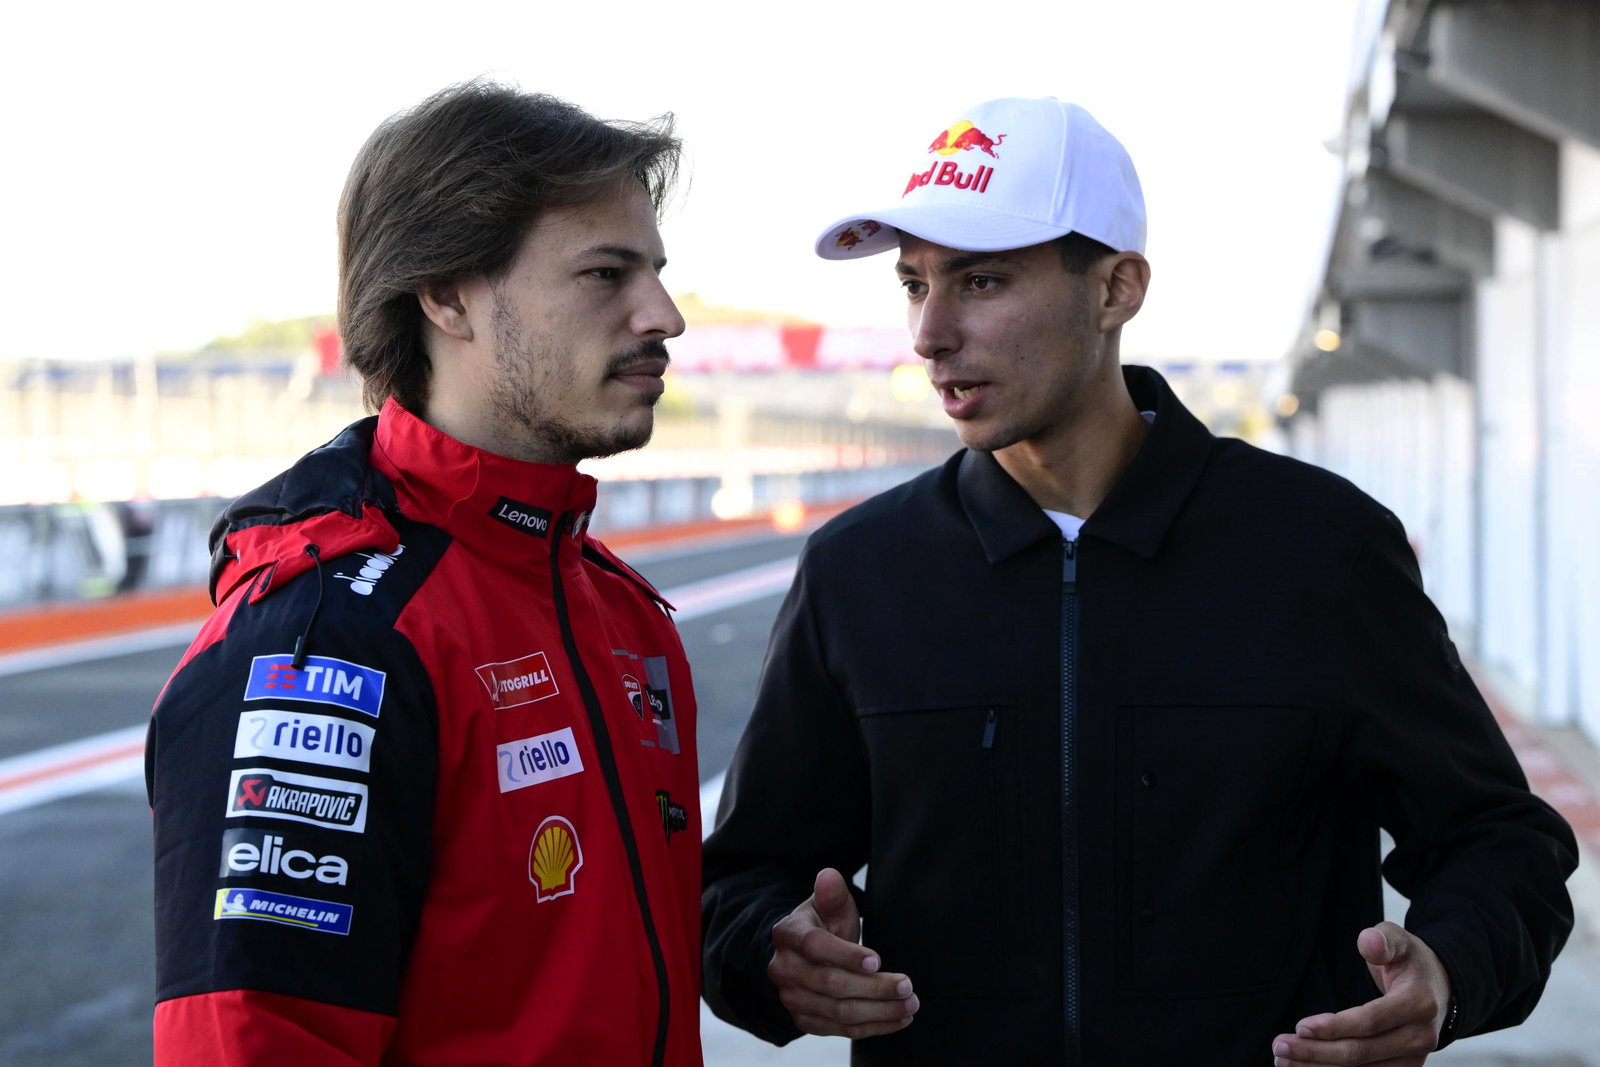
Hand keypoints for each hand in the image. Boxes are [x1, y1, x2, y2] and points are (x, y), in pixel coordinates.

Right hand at [767, 867, 918, 1037]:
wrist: (805, 953)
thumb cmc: (824, 923)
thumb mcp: (829, 904)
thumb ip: (833, 894)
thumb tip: (829, 877)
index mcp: (788, 934)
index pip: (815, 947)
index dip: (846, 955)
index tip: (878, 960)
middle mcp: (783, 969)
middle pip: (831, 985)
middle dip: (874, 988)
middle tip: (908, 987)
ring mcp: (791, 998)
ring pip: (839, 1012)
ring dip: (879, 1012)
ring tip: (910, 1005)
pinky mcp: (804, 1020)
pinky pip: (840, 1030)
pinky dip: (872, 1028)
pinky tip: (898, 1019)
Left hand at [1271, 921, 1451, 1064]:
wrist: (1440, 989)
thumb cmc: (1411, 962)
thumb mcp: (1399, 940)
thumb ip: (1382, 939)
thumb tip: (1368, 942)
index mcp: (1419, 1004)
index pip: (1370, 1021)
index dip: (1335, 1027)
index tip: (1301, 1027)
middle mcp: (1421, 1038)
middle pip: (1362, 1053)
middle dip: (1317, 1052)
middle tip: (1280, 1046)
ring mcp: (1415, 1058)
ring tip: (1284, 1062)